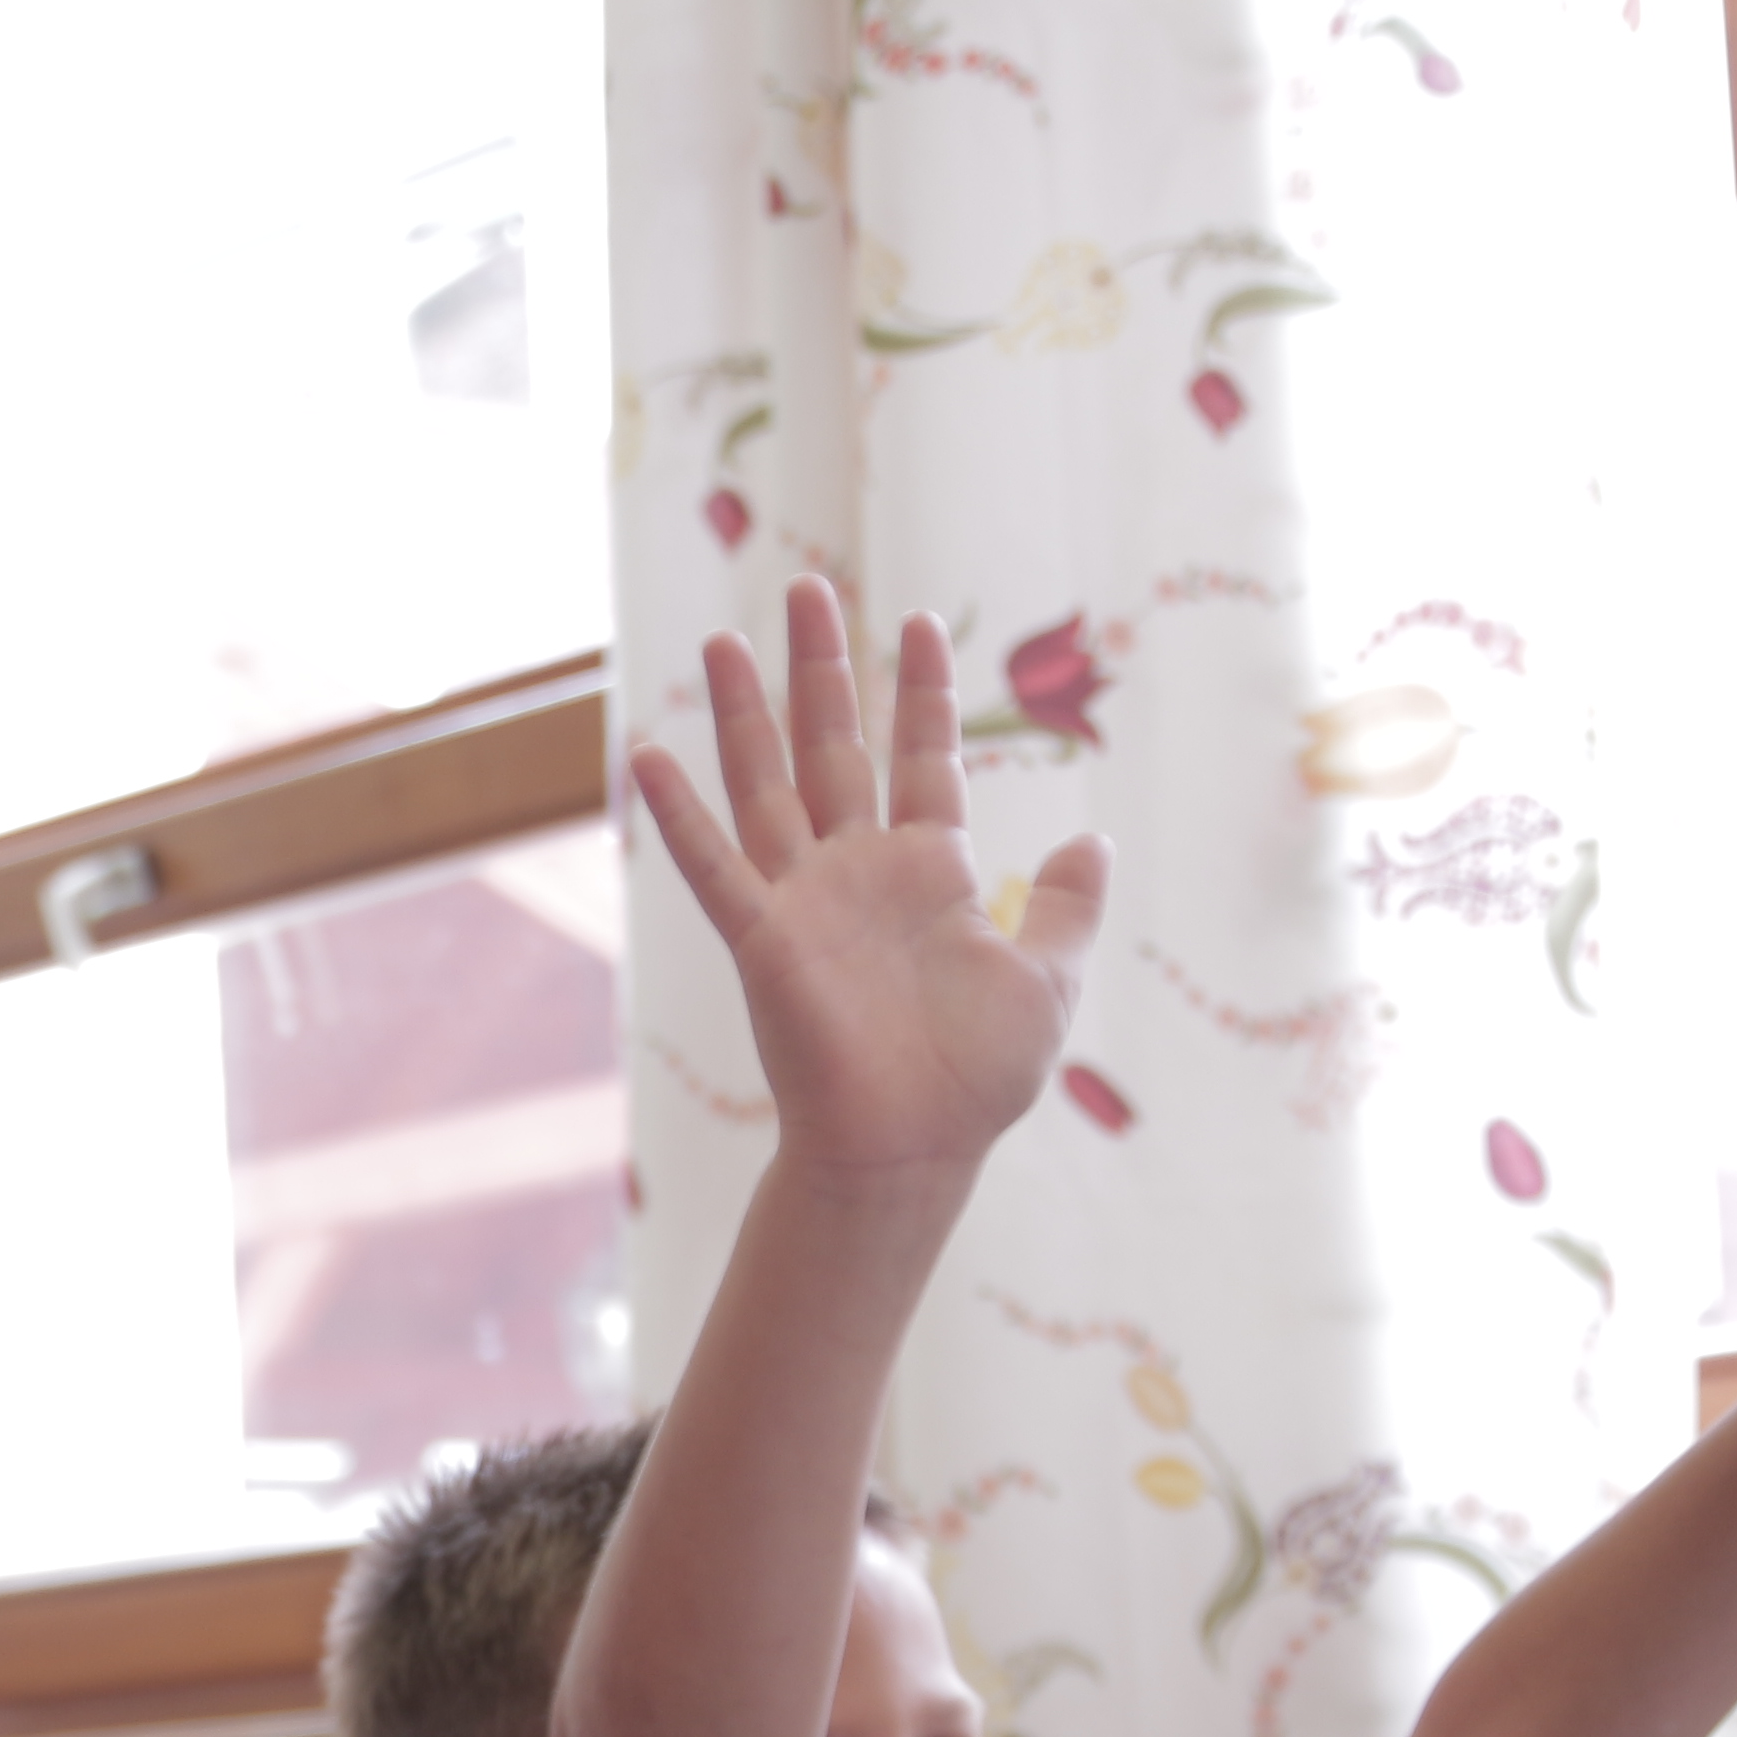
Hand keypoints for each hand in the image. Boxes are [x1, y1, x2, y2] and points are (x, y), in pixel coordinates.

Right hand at [633, 578, 1108, 1178]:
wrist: (913, 1149)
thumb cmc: (978, 1079)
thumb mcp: (1049, 976)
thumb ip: (1067, 904)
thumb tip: (1089, 839)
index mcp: (928, 874)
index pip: (921, 758)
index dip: (920, 692)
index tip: (918, 620)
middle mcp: (858, 873)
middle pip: (834, 746)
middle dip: (822, 666)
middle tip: (807, 587)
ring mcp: (804, 902)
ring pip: (769, 784)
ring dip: (746, 712)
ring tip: (728, 636)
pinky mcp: (763, 940)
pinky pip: (715, 867)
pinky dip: (679, 815)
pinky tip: (647, 755)